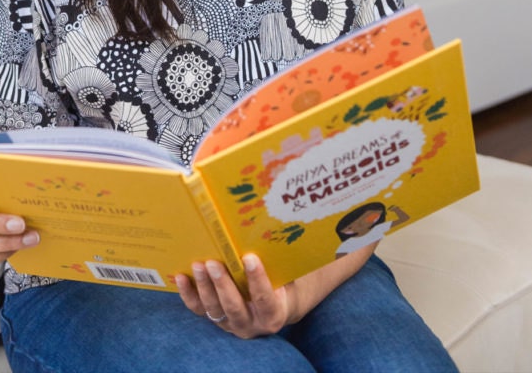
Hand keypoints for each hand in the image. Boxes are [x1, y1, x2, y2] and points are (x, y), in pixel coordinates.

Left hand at [175, 243, 375, 337]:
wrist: (285, 293)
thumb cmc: (298, 272)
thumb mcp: (316, 262)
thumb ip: (338, 250)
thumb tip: (370, 228)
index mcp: (281, 311)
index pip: (269, 304)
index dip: (260, 285)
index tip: (252, 258)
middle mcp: (255, 323)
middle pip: (237, 312)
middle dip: (224, 288)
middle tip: (214, 262)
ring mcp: (234, 321)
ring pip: (215, 313)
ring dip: (204, 290)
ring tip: (198, 264)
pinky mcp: (216, 313)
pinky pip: (199, 309)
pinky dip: (188, 294)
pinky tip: (180, 273)